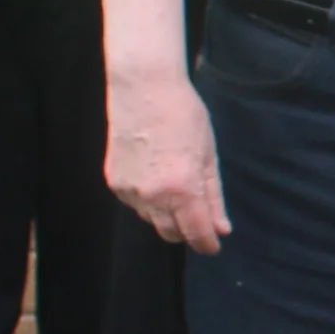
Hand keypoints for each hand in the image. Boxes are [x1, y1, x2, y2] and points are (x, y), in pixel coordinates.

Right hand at [105, 70, 226, 254]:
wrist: (143, 88)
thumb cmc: (184, 116)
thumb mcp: (209, 156)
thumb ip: (213, 197)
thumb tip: (221, 230)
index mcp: (182, 189)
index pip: (196, 234)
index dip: (207, 244)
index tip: (213, 245)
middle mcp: (152, 196)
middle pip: (171, 234)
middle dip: (187, 231)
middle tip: (198, 215)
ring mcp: (129, 191)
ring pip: (151, 219)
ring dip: (166, 214)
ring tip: (174, 182)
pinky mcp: (114, 182)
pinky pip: (135, 203)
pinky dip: (147, 198)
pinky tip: (154, 172)